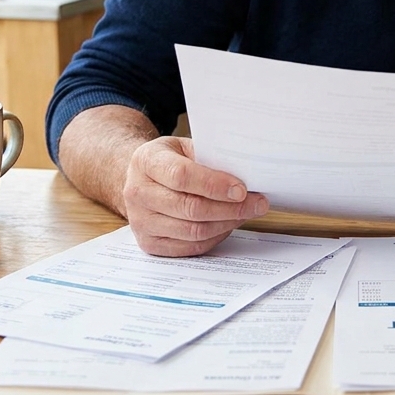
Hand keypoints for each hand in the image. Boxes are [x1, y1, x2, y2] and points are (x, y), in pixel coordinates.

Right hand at [122, 136, 269, 256]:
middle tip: (257, 203)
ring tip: (247, 213)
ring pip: (193, 231)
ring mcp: (140, 222)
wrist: (141, 179)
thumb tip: (246, 174)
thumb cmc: (169, 160)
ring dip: (227, 223)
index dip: (214, 185)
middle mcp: (138, 193)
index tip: (242, 189)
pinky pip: (190, 247)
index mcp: (146, 161)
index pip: (181, 176)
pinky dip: (215, 237)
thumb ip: (209, 157)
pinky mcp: (149, 244)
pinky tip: (228, 224)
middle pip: (190, 208)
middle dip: (230, 208)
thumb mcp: (184, 147)